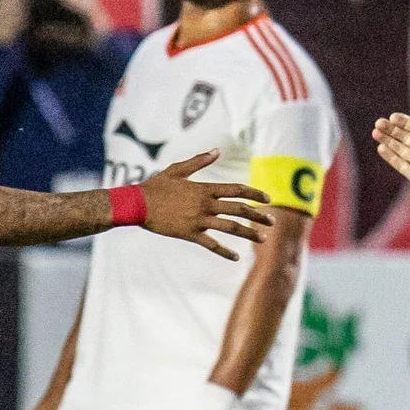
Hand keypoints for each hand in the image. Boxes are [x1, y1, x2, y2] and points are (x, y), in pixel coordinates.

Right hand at [140, 152, 272, 257]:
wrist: (137, 204)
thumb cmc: (156, 186)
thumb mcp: (177, 170)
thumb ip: (199, 161)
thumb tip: (217, 151)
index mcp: (205, 188)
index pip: (236, 189)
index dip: (254, 193)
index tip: (267, 199)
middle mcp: (206, 204)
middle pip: (239, 209)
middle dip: (258, 215)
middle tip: (272, 222)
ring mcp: (199, 220)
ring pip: (230, 227)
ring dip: (248, 233)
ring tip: (263, 239)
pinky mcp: (190, 234)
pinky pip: (212, 244)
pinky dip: (225, 251)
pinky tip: (237, 257)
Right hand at [373, 109, 409, 210]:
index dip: (404, 122)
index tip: (392, 117)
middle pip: (406, 137)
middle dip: (392, 130)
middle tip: (378, 123)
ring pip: (401, 150)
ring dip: (388, 141)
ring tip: (375, 132)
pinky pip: (401, 165)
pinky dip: (391, 157)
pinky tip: (381, 148)